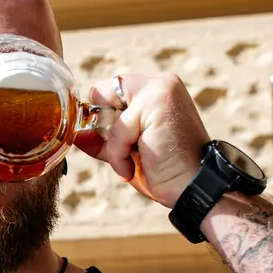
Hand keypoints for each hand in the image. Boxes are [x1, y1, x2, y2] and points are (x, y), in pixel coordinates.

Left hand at [75, 72, 208, 208]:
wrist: (195, 189)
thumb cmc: (166, 173)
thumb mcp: (128, 152)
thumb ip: (104, 138)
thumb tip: (78, 133)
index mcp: (158, 91)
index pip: (110, 92)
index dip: (103, 118)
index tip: (116, 145)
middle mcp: (160, 84)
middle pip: (102, 93)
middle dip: (106, 130)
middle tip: (130, 152)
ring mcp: (160, 90)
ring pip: (106, 112)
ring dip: (114, 146)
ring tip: (136, 160)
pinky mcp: (157, 102)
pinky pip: (116, 129)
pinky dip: (118, 153)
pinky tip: (136, 164)